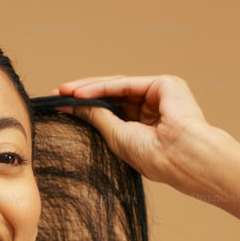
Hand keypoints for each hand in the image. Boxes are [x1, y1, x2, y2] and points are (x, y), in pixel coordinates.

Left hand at [57, 75, 211, 191]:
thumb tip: (72, 106)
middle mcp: (153, 108)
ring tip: (64, 92)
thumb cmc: (154, 157)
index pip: (111, 111)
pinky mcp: (165, 84)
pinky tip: (81, 93)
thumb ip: (97, 118)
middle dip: (83, 95)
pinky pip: (125, 83)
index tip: (60, 107)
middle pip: (111, 96)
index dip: (86, 107)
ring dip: (88, 89)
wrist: (182, 157)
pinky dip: (102, 87)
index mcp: (146, 127)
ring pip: (116, 87)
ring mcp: (160, 95)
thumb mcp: (116, 136)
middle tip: (57, 95)